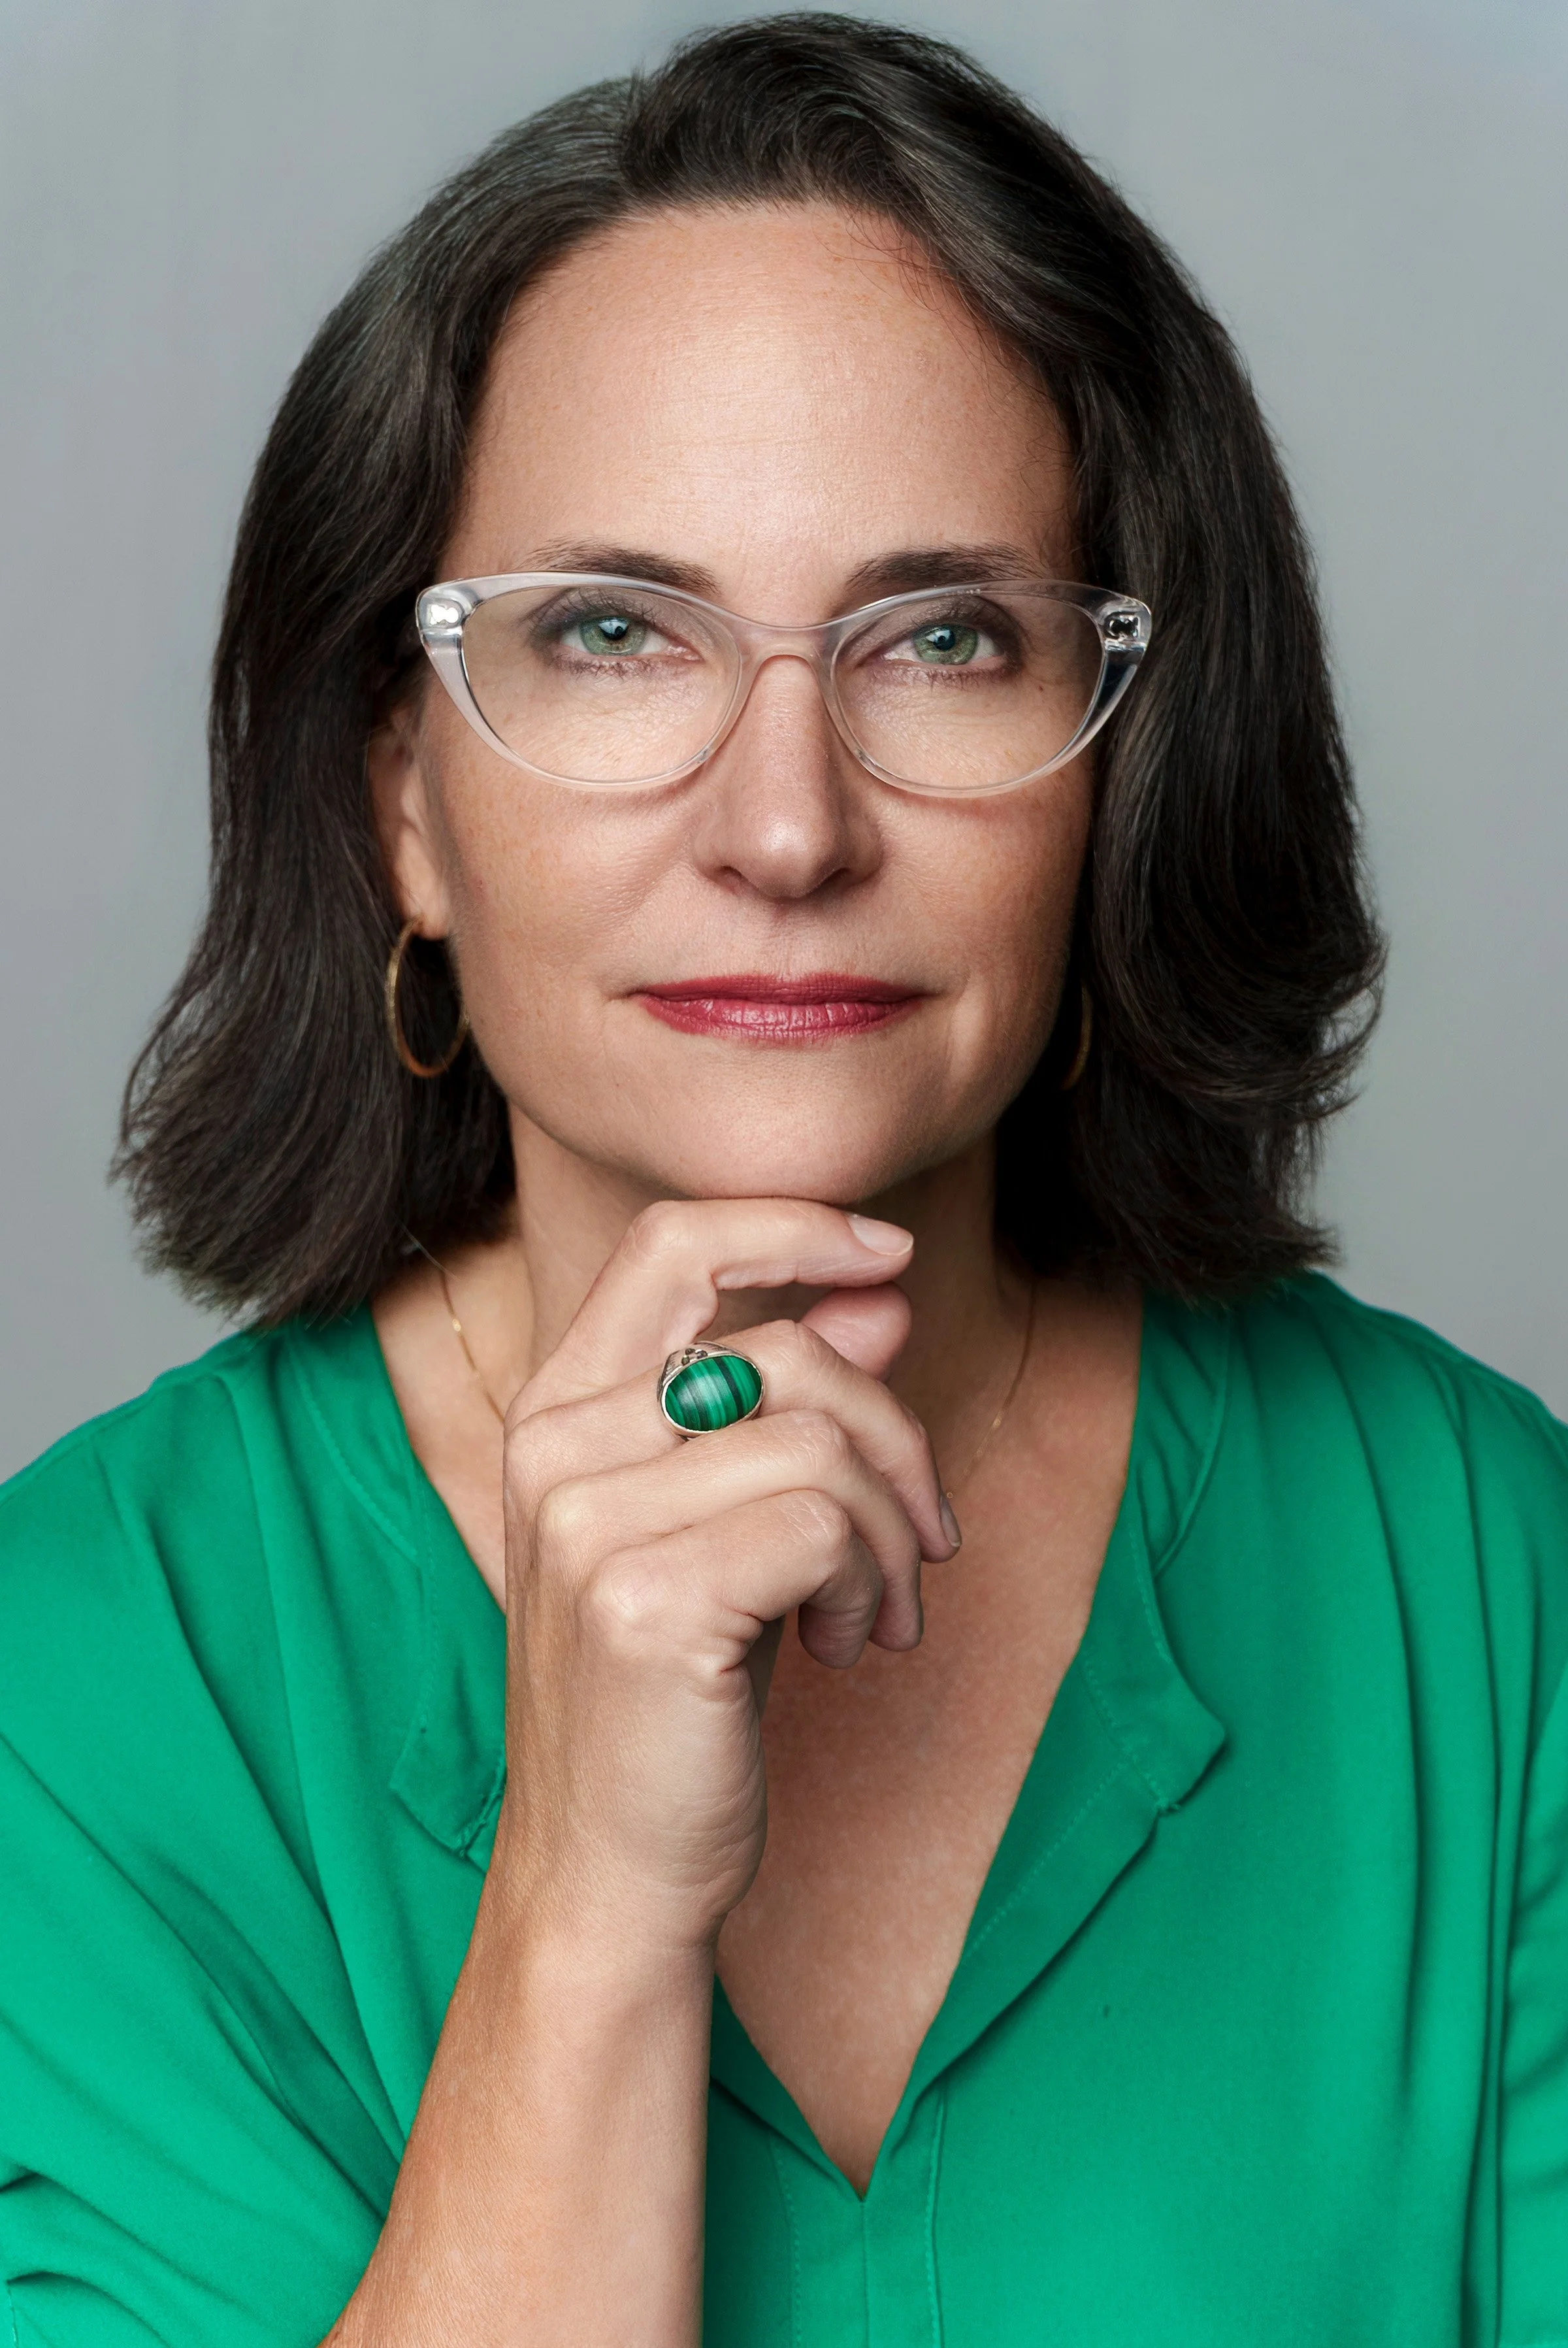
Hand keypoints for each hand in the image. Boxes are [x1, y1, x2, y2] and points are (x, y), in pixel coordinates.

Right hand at [490, 1197, 956, 1957]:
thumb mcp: (730, 1524)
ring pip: (822, 1439)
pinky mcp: (646, 1600)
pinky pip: (826, 1525)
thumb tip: (881, 1292)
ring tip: (878, 1611)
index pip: (674, 1244)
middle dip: (894, 1436)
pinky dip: (872, 1584)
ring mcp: (589, 1523)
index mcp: (559, 1412)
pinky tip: (846, 1646)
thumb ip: (786, 1405)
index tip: (887, 1258)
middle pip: (783, 1349)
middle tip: (923, 1538)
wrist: (609, 1873)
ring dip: (894, 1532)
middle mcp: (556, 1449)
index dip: (794, 1227)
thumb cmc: (676, 1697)